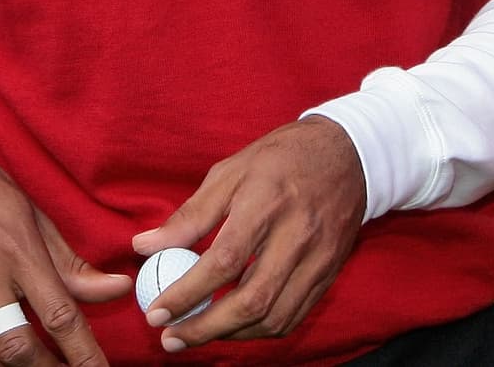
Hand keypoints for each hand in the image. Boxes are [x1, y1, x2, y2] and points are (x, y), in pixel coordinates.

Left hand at [131, 116, 365, 350]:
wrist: (348, 153)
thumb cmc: (281, 158)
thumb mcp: (231, 172)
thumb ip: (190, 215)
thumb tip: (145, 247)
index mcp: (267, 202)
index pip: (224, 261)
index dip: (186, 293)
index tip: (156, 313)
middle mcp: (297, 234)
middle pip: (251, 300)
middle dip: (205, 329)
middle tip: (170, 339)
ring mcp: (319, 257)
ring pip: (274, 316)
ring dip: (231, 335)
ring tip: (197, 334)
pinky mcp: (330, 272)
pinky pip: (294, 315)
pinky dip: (260, 329)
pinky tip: (235, 325)